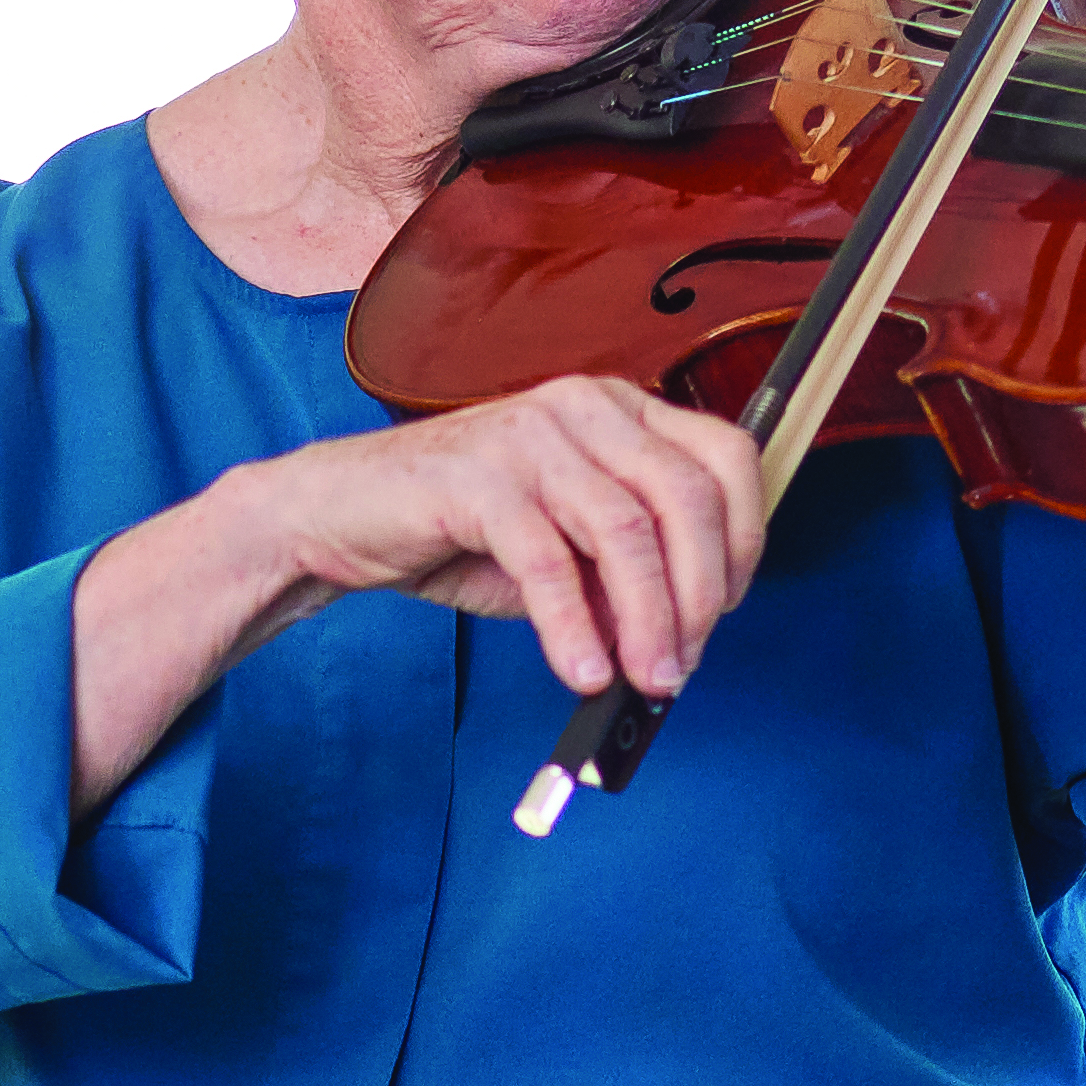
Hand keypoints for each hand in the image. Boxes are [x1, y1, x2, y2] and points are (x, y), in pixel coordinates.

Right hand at [227, 376, 775, 703]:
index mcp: (620, 409)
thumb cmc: (460, 530)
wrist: (341, 514)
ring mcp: (531, 434)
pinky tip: (581, 672)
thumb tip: (681, 640)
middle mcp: (585, 406)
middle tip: (683, 663)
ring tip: (642, 679)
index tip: (726, 610)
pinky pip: (548, 560)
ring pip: (627, 531)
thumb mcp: (566, 550)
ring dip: (646, 620)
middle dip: (700, 594)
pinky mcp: (478, 475)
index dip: (744, 541)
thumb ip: (623, 575)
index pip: (725, 458)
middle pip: (687, 496)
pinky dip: (572, 628)